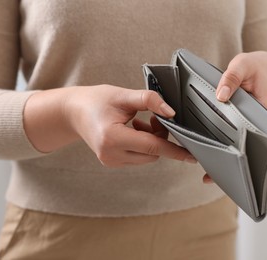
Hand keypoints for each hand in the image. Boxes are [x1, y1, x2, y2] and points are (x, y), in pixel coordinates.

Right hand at [51, 85, 195, 166]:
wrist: (73, 112)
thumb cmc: (96, 101)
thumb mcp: (123, 95)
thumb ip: (149, 100)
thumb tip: (171, 113)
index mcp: (113, 138)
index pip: (152, 146)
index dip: (175, 150)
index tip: (193, 156)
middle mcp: (111, 155)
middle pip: (152, 153)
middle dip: (160, 137)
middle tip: (152, 118)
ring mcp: (111, 161)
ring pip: (146, 157)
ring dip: (151, 142)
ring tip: (139, 122)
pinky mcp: (112, 162)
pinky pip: (137, 158)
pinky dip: (142, 146)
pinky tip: (133, 130)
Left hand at [203, 51, 266, 183]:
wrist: (266, 69)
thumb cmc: (255, 68)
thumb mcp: (243, 64)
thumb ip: (232, 77)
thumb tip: (220, 95)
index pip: (260, 137)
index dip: (246, 153)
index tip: (231, 165)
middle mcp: (262, 124)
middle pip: (250, 149)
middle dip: (233, 164)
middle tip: (212, 176)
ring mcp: (252, 127)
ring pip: (242, 148)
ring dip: (226, 161)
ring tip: (208, 176)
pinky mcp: (243, 126)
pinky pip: (234, 140)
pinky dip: (222, 148)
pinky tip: (207, 157)